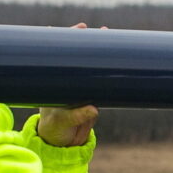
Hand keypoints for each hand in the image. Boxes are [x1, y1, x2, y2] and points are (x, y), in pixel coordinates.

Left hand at [29, 23, 99, 144]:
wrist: (63, 142)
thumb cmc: (55, 128)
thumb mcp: (63, 121)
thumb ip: (77, 116)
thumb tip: (92, 108)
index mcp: (54, 81)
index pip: (58, 54)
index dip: (65, 40)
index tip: (75, 31)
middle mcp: (66, 79)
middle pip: (75, 53)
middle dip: (85, 40)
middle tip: (97, 30)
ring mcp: (80, 85)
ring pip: (90, 63)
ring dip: (99, 50)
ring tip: (108, 35)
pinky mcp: (93, 94)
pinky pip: (102, 78)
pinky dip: (109, 68)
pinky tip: (118, 58)